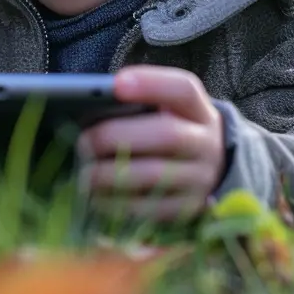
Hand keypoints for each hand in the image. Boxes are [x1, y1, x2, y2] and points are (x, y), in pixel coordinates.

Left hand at [78, 65, 225, 221]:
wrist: (209, 171)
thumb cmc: (170, 131)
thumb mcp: (166, 110)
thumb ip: (137, 104)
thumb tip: (91, 104)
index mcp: (197, 110)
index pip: (183, 89)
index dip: (151, 84)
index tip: (116, 84)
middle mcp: (206, 143)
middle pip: (166, 135)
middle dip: (116, 137)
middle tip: (83, 143)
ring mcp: (201, 179)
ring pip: (155, 175)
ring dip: (111, 175)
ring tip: (85, 174)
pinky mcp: (189, 209)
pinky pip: (151, 209)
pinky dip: (118, 204)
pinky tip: (97, 197)